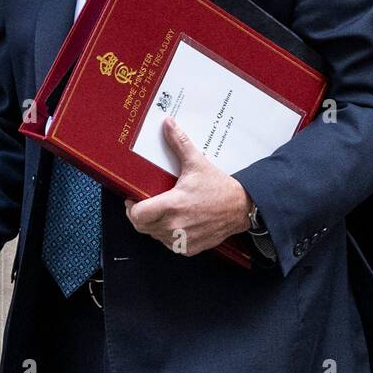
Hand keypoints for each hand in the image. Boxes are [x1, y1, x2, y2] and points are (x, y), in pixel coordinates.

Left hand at [124, 116, 250, 256]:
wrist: (241, 207)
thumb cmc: (219, 187)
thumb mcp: (197, 163)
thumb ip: (179, 143)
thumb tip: (168, 123)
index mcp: (172, 205)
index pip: (137, 215)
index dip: (131, 207)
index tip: (134, 198)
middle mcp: (174, 226)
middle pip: (142, 226)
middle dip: (140, 215)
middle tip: (145, 203)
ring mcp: (181, 240)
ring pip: (154, 236)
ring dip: (154, 225)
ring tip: (161, 211)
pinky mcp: (189, 248)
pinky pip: (169, 244)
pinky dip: (168, 235)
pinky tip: (175, 222)